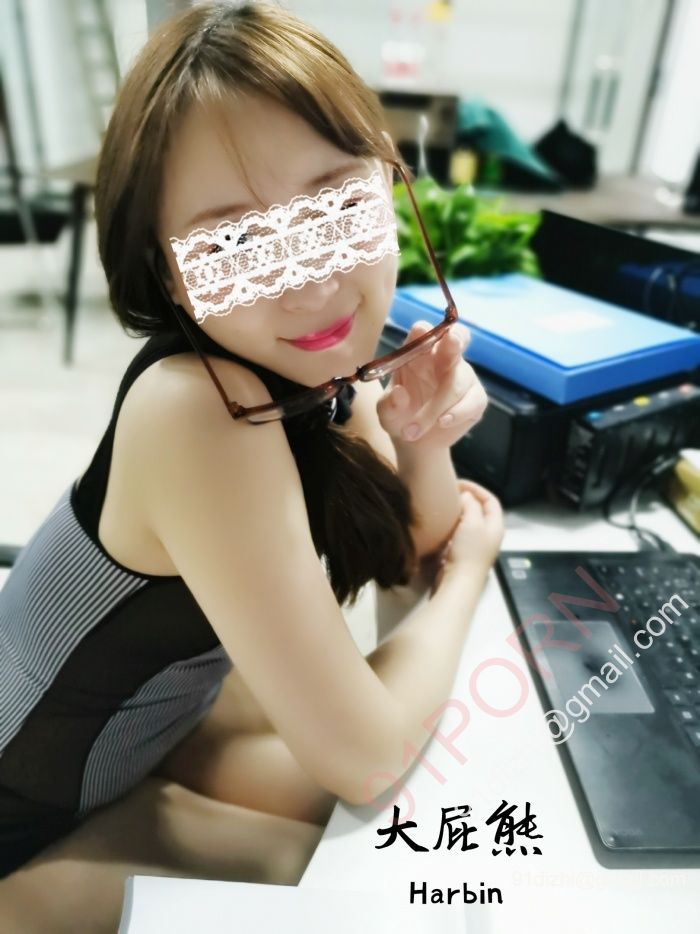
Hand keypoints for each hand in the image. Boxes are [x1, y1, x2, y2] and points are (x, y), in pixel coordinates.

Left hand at [376, 321, 487, 455]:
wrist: (417, 443)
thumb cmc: (400, 417)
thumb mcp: (386, 413)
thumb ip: (389, 404)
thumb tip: (399, 393)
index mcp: (418, 353)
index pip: (422, 332)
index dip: (423, 331)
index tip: (420, 332)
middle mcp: (443, 359)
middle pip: (456, 339)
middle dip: (455, 339)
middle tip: (452, 341)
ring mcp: (463, 376)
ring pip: (458, 381)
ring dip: (436, 406)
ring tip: (413, 430)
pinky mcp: (476, 398)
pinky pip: (473, 400)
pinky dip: (457, 413)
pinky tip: (442, 422)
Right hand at [435, 479, 503, 583]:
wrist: (459, 582)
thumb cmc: (468, 551)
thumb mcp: (472, 522)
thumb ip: (471, 505)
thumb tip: (466, 496)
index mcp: (495, 526)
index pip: (491, 500)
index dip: (477, 489)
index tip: (459, 483)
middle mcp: (489, 535)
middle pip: (481, 510)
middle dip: (467, 499)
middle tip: (450, 493)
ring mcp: (477, 545)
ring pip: (469, 522)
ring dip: (458, 512)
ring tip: (444, 506)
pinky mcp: (464, 553)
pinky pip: (459, 533)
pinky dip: (451, 525)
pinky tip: (441, 524)